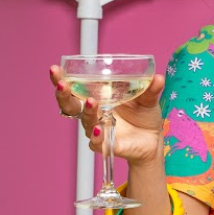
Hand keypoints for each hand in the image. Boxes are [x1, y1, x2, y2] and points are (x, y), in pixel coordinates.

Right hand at [50, 66, 165, 165]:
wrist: (153, 141)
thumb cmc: (144, 116)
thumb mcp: (148, 100)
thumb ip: (150, 89)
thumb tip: (158, 77)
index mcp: (97, 98)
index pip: (74, 88)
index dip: (62, 79)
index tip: (55, 69)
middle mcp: (93, 114)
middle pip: (70, 104)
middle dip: (63, 94)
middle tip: (63, 83)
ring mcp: (98, 129)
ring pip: (84, 120)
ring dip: (86, 111)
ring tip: (91, 101)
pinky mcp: (107, 145)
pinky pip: (97, 142)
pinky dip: (97, 135)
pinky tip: (98, 128)